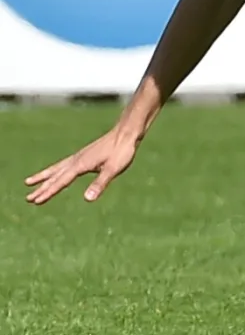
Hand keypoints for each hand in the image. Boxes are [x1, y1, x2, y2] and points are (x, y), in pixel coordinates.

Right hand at [25, 126, 140, 204]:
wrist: (127, 133)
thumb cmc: (122, 151)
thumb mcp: (113, 169)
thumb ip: (100, 184)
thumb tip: (88, 199)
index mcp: (81, 165)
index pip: (61, 182)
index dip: (48, 192)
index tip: (35, 201)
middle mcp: (76, 160)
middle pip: (55, 176)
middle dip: (42, 188)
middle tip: (28, 199)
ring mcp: (79, 157)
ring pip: (56, 169)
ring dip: (43, 177)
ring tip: (28, 182)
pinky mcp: (83, 155)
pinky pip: (64, 165)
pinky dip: (54, 170)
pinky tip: (54, 172)